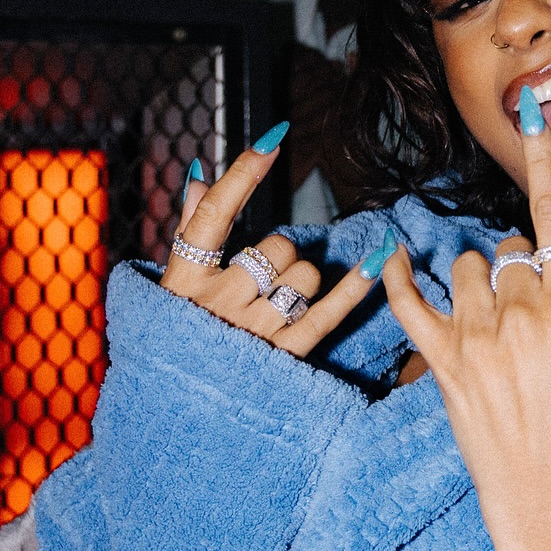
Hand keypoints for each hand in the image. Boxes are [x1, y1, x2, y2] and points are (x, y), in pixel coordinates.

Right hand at [161, 138, 392, 358]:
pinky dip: (355, 287)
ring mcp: (252, 331)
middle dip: (280, 255)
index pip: (216, 213)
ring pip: (304, 276)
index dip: (245, 174)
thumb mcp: (173, 284)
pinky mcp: (284, 357)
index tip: (274, 139)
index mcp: (186, 278)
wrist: (179, 411)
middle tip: (262, 279)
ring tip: (277, 303)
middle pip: (277, 248)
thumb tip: (198, 173)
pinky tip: (377, 260)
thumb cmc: (179, 334)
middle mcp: (219, 302)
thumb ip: (189, 226)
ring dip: (302, 281)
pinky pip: (327, 313)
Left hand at [381, 99, 550, 550]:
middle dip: (525, 263)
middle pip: (511, 248)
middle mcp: (520, 315)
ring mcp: (475, 339)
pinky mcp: (441, 366)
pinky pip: (408, 306)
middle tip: (543, 309)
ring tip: (501, 318)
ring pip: (467, 268)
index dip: (545, 160)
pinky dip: (397, 278)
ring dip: (482, 278)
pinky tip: (392, 259)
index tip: (533, 112)